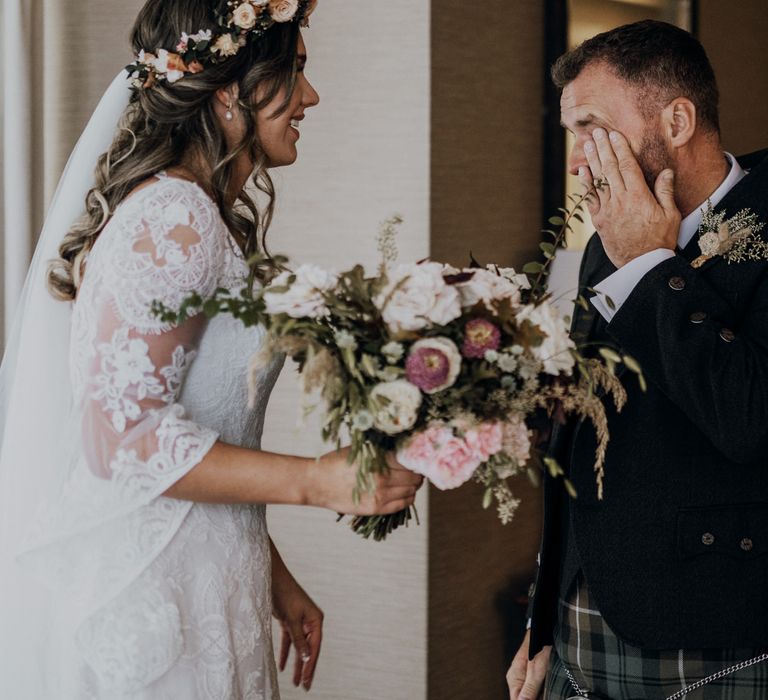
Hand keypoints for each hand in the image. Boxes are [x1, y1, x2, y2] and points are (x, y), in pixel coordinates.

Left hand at [272, 564, 323, 691]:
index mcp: (316, 619)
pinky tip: (282, 666)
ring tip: (295, 681)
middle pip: (309, 648)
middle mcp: (310, 621)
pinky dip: (286, 652)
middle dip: (306, 667)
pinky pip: (289, 641)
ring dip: (296, 663)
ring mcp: (300, 621)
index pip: (315, 647)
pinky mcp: (290, 621)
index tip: (307, 680)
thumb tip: (306, 658)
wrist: (272, 578)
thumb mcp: (291, 619)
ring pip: (299, 647)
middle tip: (305, 686)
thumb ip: (299, 640)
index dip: (311, 664)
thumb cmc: (284, 595)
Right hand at [311, 447, 422, 514]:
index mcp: (378, 460)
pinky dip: (408, 498)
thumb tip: (403, 449)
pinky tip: (404, 492)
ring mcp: (380, 495)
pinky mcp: (376, 508)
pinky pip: (403, 504)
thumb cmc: (336, 462)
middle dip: (416, 473)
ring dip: (413, 485)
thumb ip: (382, 451)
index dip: (415, 459)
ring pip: (411, 490)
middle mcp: (382, 478)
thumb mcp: (360, 449)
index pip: (409, 461)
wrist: (317, 482)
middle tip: (415, 470)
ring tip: (409, 481)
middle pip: (414, 477)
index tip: (415, 458)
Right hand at [507, 629, 550, 699]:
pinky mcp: (530, 674)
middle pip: (524, 698)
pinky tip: (547, 685)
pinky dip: (542, 689)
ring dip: (539, 694)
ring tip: (545, 685)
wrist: (543, 632)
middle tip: (545, 692)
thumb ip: (529, 689)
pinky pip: (534, 688)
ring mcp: (523, 676)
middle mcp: (516, 679)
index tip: (539, 698)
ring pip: (530, 694)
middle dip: (535, 698)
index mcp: (514, 679)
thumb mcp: (536, 670)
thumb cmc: (540, 647)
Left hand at [579, 128, 680, 267]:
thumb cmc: (660, 240)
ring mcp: (608, 211)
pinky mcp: (599, 221)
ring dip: (593, 161)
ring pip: (598, 181)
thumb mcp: (670, 215)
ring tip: (588, 144)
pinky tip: (582, 171)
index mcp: (639, 196)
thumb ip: (665, 192)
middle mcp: (621, 200)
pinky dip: (586, 184)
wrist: (642, 265)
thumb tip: (665, 171)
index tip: (614, 134)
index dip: (620, 148)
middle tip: (597, 132)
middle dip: (603, 148)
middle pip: (610, 169)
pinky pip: (590, 199)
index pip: (627, 166)